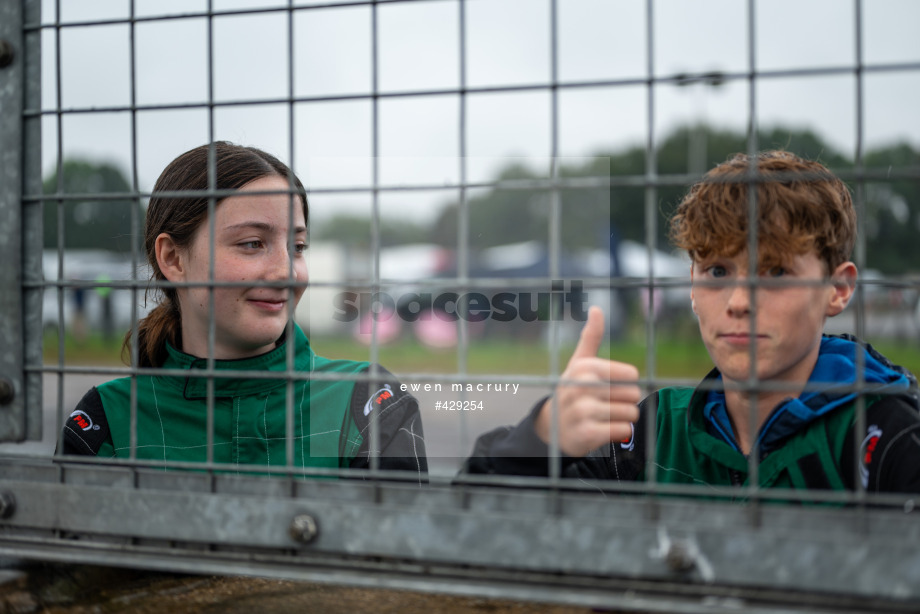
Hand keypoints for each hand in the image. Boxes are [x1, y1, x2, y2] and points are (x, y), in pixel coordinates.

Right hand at [534, 306, 640, 456]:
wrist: (552, 428)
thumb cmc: (572, 391)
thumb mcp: (579, 363)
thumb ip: (591, 337)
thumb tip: (596, 308)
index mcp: (584, 367)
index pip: (631, 374)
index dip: (626, 382)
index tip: (610, 386)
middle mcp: (582, 387)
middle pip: (633, 394)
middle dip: (626, 401)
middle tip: (608, 404)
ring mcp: (583, 412)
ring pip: (630, 413)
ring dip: (623, 418)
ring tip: (606, 417)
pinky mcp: (587, 434)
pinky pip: (623, 430)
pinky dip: (619, 432)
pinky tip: (604, 429)